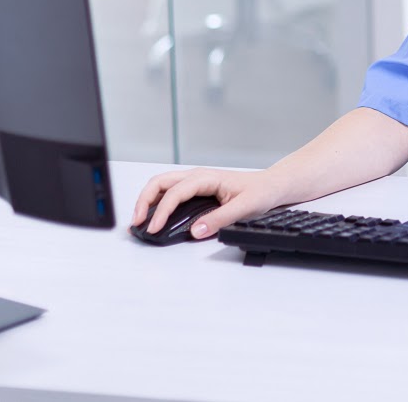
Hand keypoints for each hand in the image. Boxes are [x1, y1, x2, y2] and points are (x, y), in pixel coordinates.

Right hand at [132, 166, 288, 239]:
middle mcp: (197, 176)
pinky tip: (153, 216)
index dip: (161, 211)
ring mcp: (195, 182)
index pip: (175, 192)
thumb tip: (196, 231)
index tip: (154, 228)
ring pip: (161, 186)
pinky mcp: (196, 190)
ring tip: (139, 221)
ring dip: (147, 201)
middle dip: (144, 201)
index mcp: (206, 177)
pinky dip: (156, 203)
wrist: (272, 186)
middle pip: (160, 182)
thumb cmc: (260, 192)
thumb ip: (220, 219)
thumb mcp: (244, 207)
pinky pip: (169, 193)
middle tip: (136, 223)